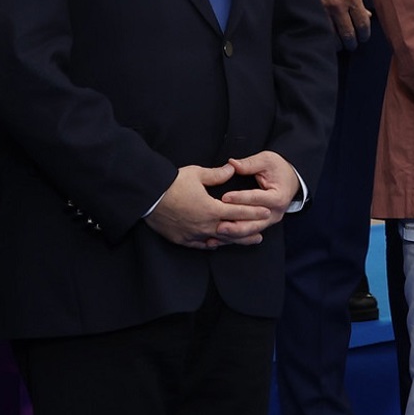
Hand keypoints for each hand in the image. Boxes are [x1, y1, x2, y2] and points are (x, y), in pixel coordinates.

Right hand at [146, 164, 272, 248]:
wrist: (147, 197)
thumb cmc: (172, 184)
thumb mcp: (196, 174)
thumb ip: (217, 174)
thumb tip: (232, 169)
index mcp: (211, 209)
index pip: (238, 212)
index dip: (254, 212)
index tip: (266, 212)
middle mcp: (204, 225)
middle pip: (232, 231)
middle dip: (248, 232)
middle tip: (261, 235)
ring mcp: (193, 234)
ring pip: (218, 240)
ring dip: (232, 241)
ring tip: (245, 241)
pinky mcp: (181, 239)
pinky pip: (200, 245)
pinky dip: (211, 244)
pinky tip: (217, 244)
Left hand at [217, 151, 300, 240]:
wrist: (291, 179)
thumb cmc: (278, 169)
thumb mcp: (266, 161)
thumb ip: (250, 164)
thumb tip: (232, 164)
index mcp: (278, 197)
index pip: (257, 199)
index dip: (240, 198)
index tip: (224, 197)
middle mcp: (275, 213)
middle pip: (254, 222)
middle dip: (236, 225)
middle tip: (218, 225)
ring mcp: (269, 221)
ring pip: (250, 231)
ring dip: (233, 234)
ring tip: (217, 234)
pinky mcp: (262, 224)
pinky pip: (247, 234)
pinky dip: (233, 238)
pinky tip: (218, 240)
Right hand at [309, 0, 370, 49]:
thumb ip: (359, 1)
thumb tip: (367, 15)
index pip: (362, 23)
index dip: (364, 34)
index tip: (364, 37)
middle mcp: (339, 6)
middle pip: (348, 33)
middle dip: (352, 42)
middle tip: (352, 45)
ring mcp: (324, 9)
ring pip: (332, 35)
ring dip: (337, 43)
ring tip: (339, 45)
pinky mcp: (312, 9)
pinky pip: (319, 28)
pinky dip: (324, 36)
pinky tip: (326, 39)